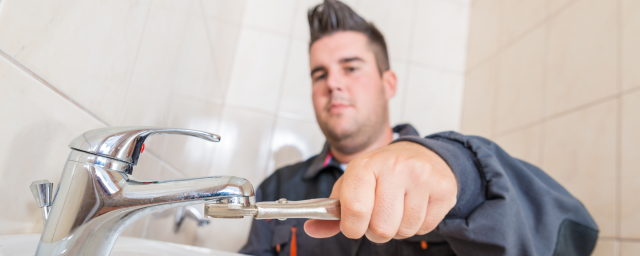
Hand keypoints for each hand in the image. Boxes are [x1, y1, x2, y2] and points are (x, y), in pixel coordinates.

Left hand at [304, 141, 457, 242]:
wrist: (422, 155)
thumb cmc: (381, 173)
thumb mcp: (353, 184)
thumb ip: (332, 211)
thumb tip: (311, 229)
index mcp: (365, 165)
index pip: (355, 210)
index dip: (352, 227)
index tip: (354, 225)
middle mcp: (394, 167)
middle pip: (381, 228)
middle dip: (376, 230)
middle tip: (379, 215)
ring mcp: (421, 177)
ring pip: (404, 230)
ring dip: (398, 228)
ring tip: (398, 208)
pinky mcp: (443, 189)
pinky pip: (425, 228)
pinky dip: (417, 225)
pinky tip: (415, 206)